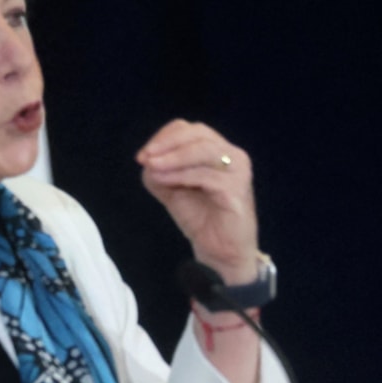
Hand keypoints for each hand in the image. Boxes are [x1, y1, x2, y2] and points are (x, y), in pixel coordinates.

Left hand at [136, 119, 258, 282]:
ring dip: (172, 158)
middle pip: (198, 134)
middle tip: (145, 157)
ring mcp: (238, 171)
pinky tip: (165, 181)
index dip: (165, 137)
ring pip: (202, 150)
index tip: (143, 155)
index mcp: (219, 151)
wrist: (220, 252)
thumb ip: (159, 171)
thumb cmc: (200, 219)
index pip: (190, 130)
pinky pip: (205, 175)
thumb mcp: (172, 189)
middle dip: (168, 143)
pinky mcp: (236, 190)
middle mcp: (233, 156)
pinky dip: (181, 175)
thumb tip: (148, 161)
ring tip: (152, 167)